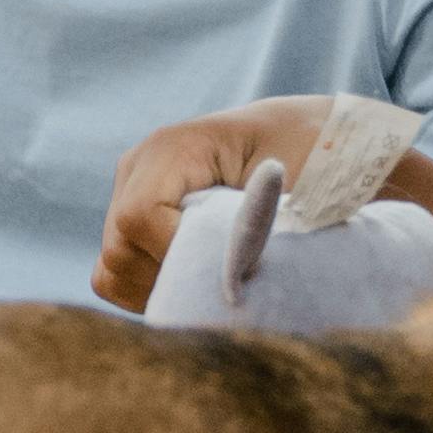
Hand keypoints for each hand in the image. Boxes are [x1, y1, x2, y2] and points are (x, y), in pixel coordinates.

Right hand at [93, 97, 350, 308]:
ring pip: (114, 269)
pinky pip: (117, 275)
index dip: (176, 255)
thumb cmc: (315, 160)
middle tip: (229, 286)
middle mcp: (140, 167)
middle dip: (173, 279)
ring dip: (163, 288)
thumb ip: (255, 227)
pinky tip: (197, 282)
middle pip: (119, 249)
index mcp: (174, 147)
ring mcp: (131, 194)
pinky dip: (151, 291)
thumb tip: (226, 276)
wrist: (318, 141)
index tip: (231, 272)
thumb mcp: (297, 189)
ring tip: (217, 282)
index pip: (139, 216)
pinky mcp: (133, 223)